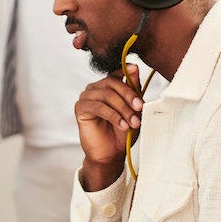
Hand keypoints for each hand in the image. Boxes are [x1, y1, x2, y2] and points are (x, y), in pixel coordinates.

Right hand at [75, 66, 143, 190]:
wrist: (112, 152)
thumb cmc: (123, 131)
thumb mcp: (133, 109)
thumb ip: (133, 89)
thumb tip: (134, 68)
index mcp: (108, 86)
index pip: (116, 73)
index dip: (126, 72)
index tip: (135, 70)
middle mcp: (95, 88)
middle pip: (112, 83)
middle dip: (129, 96)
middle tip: (140, 108)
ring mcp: (86, 97)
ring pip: (106, 95)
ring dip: (123, 109)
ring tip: (132, 122)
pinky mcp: (80, 108)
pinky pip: (98, 106)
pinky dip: (113, 115)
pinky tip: (122, 125)